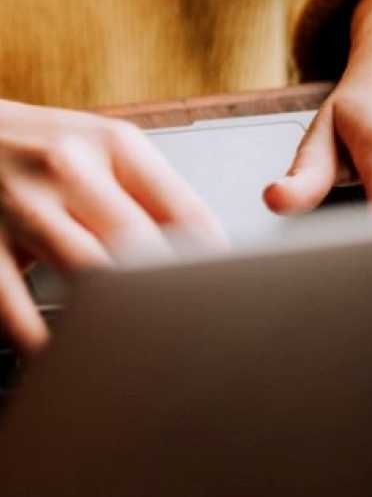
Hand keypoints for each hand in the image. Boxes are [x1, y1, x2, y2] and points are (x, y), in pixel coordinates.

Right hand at [0, 99, 227, 351]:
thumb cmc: (41, 146)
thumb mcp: (100, 146)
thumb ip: (147, 192)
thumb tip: (201, 248)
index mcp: (114, 145)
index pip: (182, 208)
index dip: (209, 259)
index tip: (223, 293)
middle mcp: (70, 168)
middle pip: (138, 243)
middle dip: (167, 293)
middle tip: (187, 330)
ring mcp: (22, 205)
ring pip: (85, 274)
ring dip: (113, 318)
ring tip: (134, 347)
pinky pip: (14, 306)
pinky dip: (41, 340)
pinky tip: (58, 354)